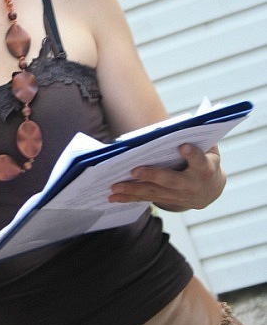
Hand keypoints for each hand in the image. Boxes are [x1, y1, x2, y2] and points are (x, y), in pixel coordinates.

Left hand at [109, 144, 225, 211]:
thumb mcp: (209, 148)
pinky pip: (147, 198)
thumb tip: (179, 124)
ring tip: (115, 186)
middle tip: (134, 171)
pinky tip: (114, 197)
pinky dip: (129, 198)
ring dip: (133, 190)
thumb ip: (197, 137)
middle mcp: (192, 185)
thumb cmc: (206, 160)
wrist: (211, 190)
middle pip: (171, 180)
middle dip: (152, 175)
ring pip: (154, 192)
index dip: (192, 154)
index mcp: (206, 168)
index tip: (182, 146)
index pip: (199, 160)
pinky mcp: (167, 200)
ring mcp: (179, 196)